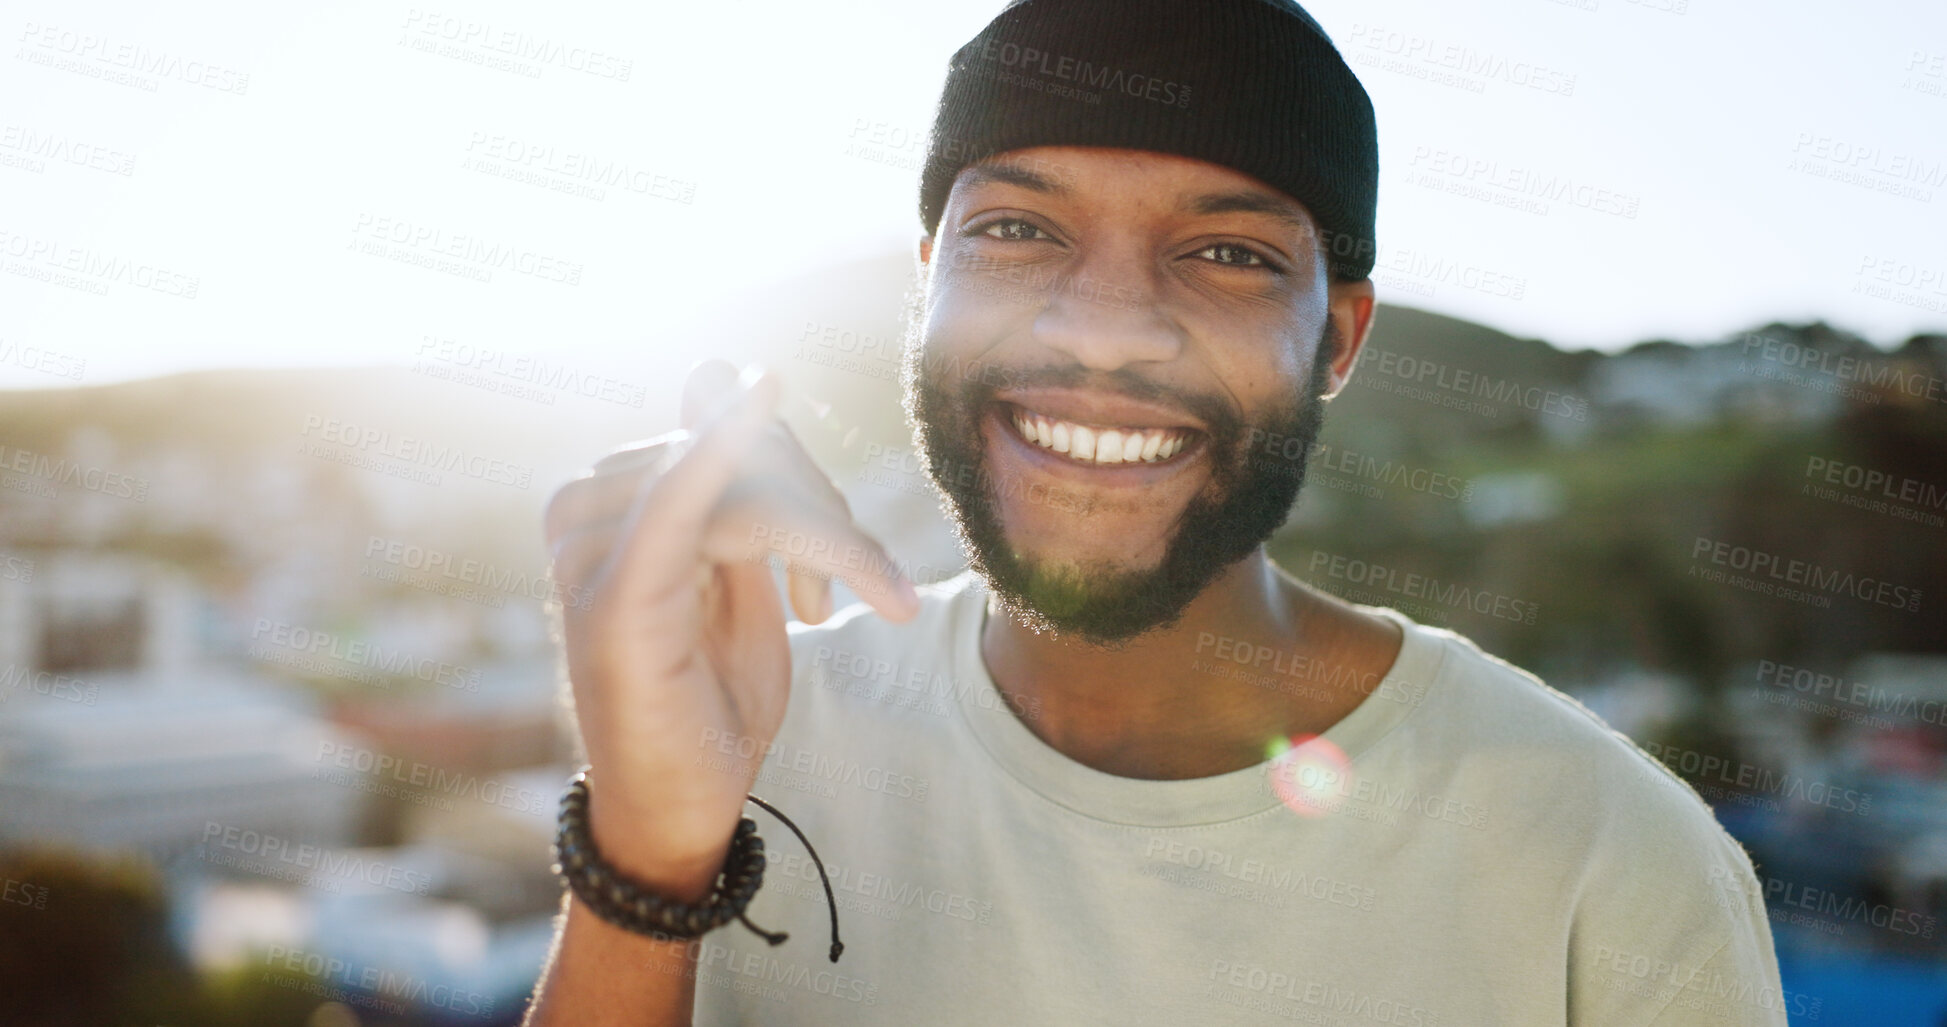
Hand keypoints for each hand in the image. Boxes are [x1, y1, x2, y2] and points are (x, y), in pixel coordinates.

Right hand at [542, 361, 918, 892]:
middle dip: (821, 511)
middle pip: (735, 452)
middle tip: (875, 587)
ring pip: (740, 485)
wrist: (678, 808)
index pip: (719, 436)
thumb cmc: (706, 700)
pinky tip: (759, 398)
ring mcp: (591, 555)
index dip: (801, 481)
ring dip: (818, 533)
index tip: (845, 562)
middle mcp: (584, 513)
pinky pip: (678, 502)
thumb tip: (718, 369)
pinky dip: (721, 452)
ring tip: (826, 606)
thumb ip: (736, 490)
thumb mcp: (734, 580)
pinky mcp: (617, 600)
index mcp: (606, 501)